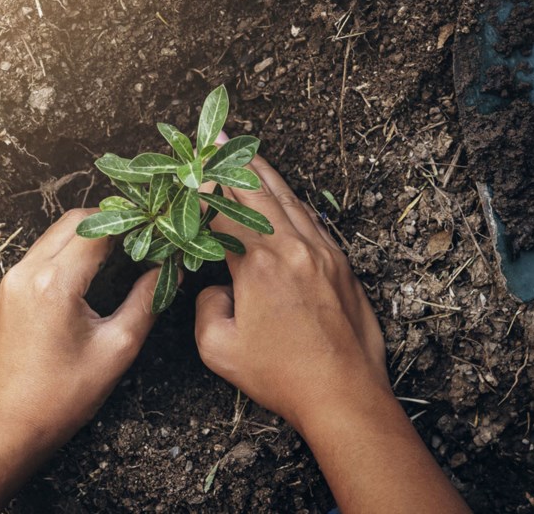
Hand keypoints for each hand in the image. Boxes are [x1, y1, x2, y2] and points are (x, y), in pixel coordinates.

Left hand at [0, 209, 159, 513]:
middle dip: (111, 223)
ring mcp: (11, 281)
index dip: (132, 224)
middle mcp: (27, 271)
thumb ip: (147, 301)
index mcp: (55, 282)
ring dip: (88, 237)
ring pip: (54, 235)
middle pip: (73, 222)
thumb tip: (170, 271)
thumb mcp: (117, 348)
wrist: (8, 428)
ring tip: (122, 253)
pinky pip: (40, 255)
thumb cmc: (64, 396)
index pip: (99, 228)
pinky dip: (67, 252)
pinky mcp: (5, 293)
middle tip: (142, 238)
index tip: (157, 230)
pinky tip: (91, 272)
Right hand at [194, 155, 388, 431]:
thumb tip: (215, 288)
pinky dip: (292, 202)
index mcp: (259, 264)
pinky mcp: (342, 265)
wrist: (344, 393)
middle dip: (234, 162)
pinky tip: (284, 197)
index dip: (203, 190)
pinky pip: (312, 220)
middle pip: (259, 191)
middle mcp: (294, 247)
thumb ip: (206, 307)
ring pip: (290, 200)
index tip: (189, 171)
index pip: (224, 213)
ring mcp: (323, 252)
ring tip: (247, 153)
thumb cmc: (282, 376)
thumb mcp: (219, 349)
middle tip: (217, 139)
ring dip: (265, 174)